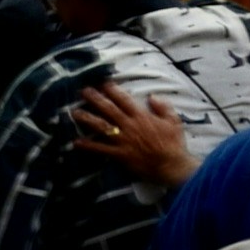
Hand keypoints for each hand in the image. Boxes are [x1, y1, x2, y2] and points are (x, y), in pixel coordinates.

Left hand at [71, 82, 197, 188]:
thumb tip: (152, 96)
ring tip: (75, 112)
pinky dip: (88, 146)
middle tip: (84, 92)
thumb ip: (162, 106)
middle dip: (95, 99)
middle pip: (109, 109)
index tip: (103, 84)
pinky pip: (101, 149)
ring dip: (87, 119)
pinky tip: (76, 142)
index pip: (124, 99)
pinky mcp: (120, 154)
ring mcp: (123, 140)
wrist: (172, 165)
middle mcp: (130, 126)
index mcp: (142, 116)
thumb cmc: (174, 143)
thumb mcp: (173, 120)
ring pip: (102, 127)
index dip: (113, 90)